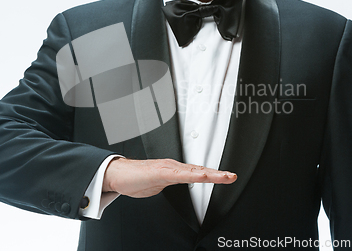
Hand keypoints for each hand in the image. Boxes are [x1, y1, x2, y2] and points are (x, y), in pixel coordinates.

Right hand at [102, 157, 236, 197]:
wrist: (119, 174)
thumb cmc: (137, 178)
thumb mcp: (160, 183)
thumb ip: (173, 182)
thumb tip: (183, 184)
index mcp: (175, 170)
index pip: (198, 172)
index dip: (215, 175)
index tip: (229, 177)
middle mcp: (174, 166)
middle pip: (200, 170)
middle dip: (218, 174)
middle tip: (232, 176)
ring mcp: (167, 168)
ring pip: (193, 171)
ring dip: (209, 173)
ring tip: (223, 176)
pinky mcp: (159, 172)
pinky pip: (178, 174)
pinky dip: (191, 175)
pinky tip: (201, 175)